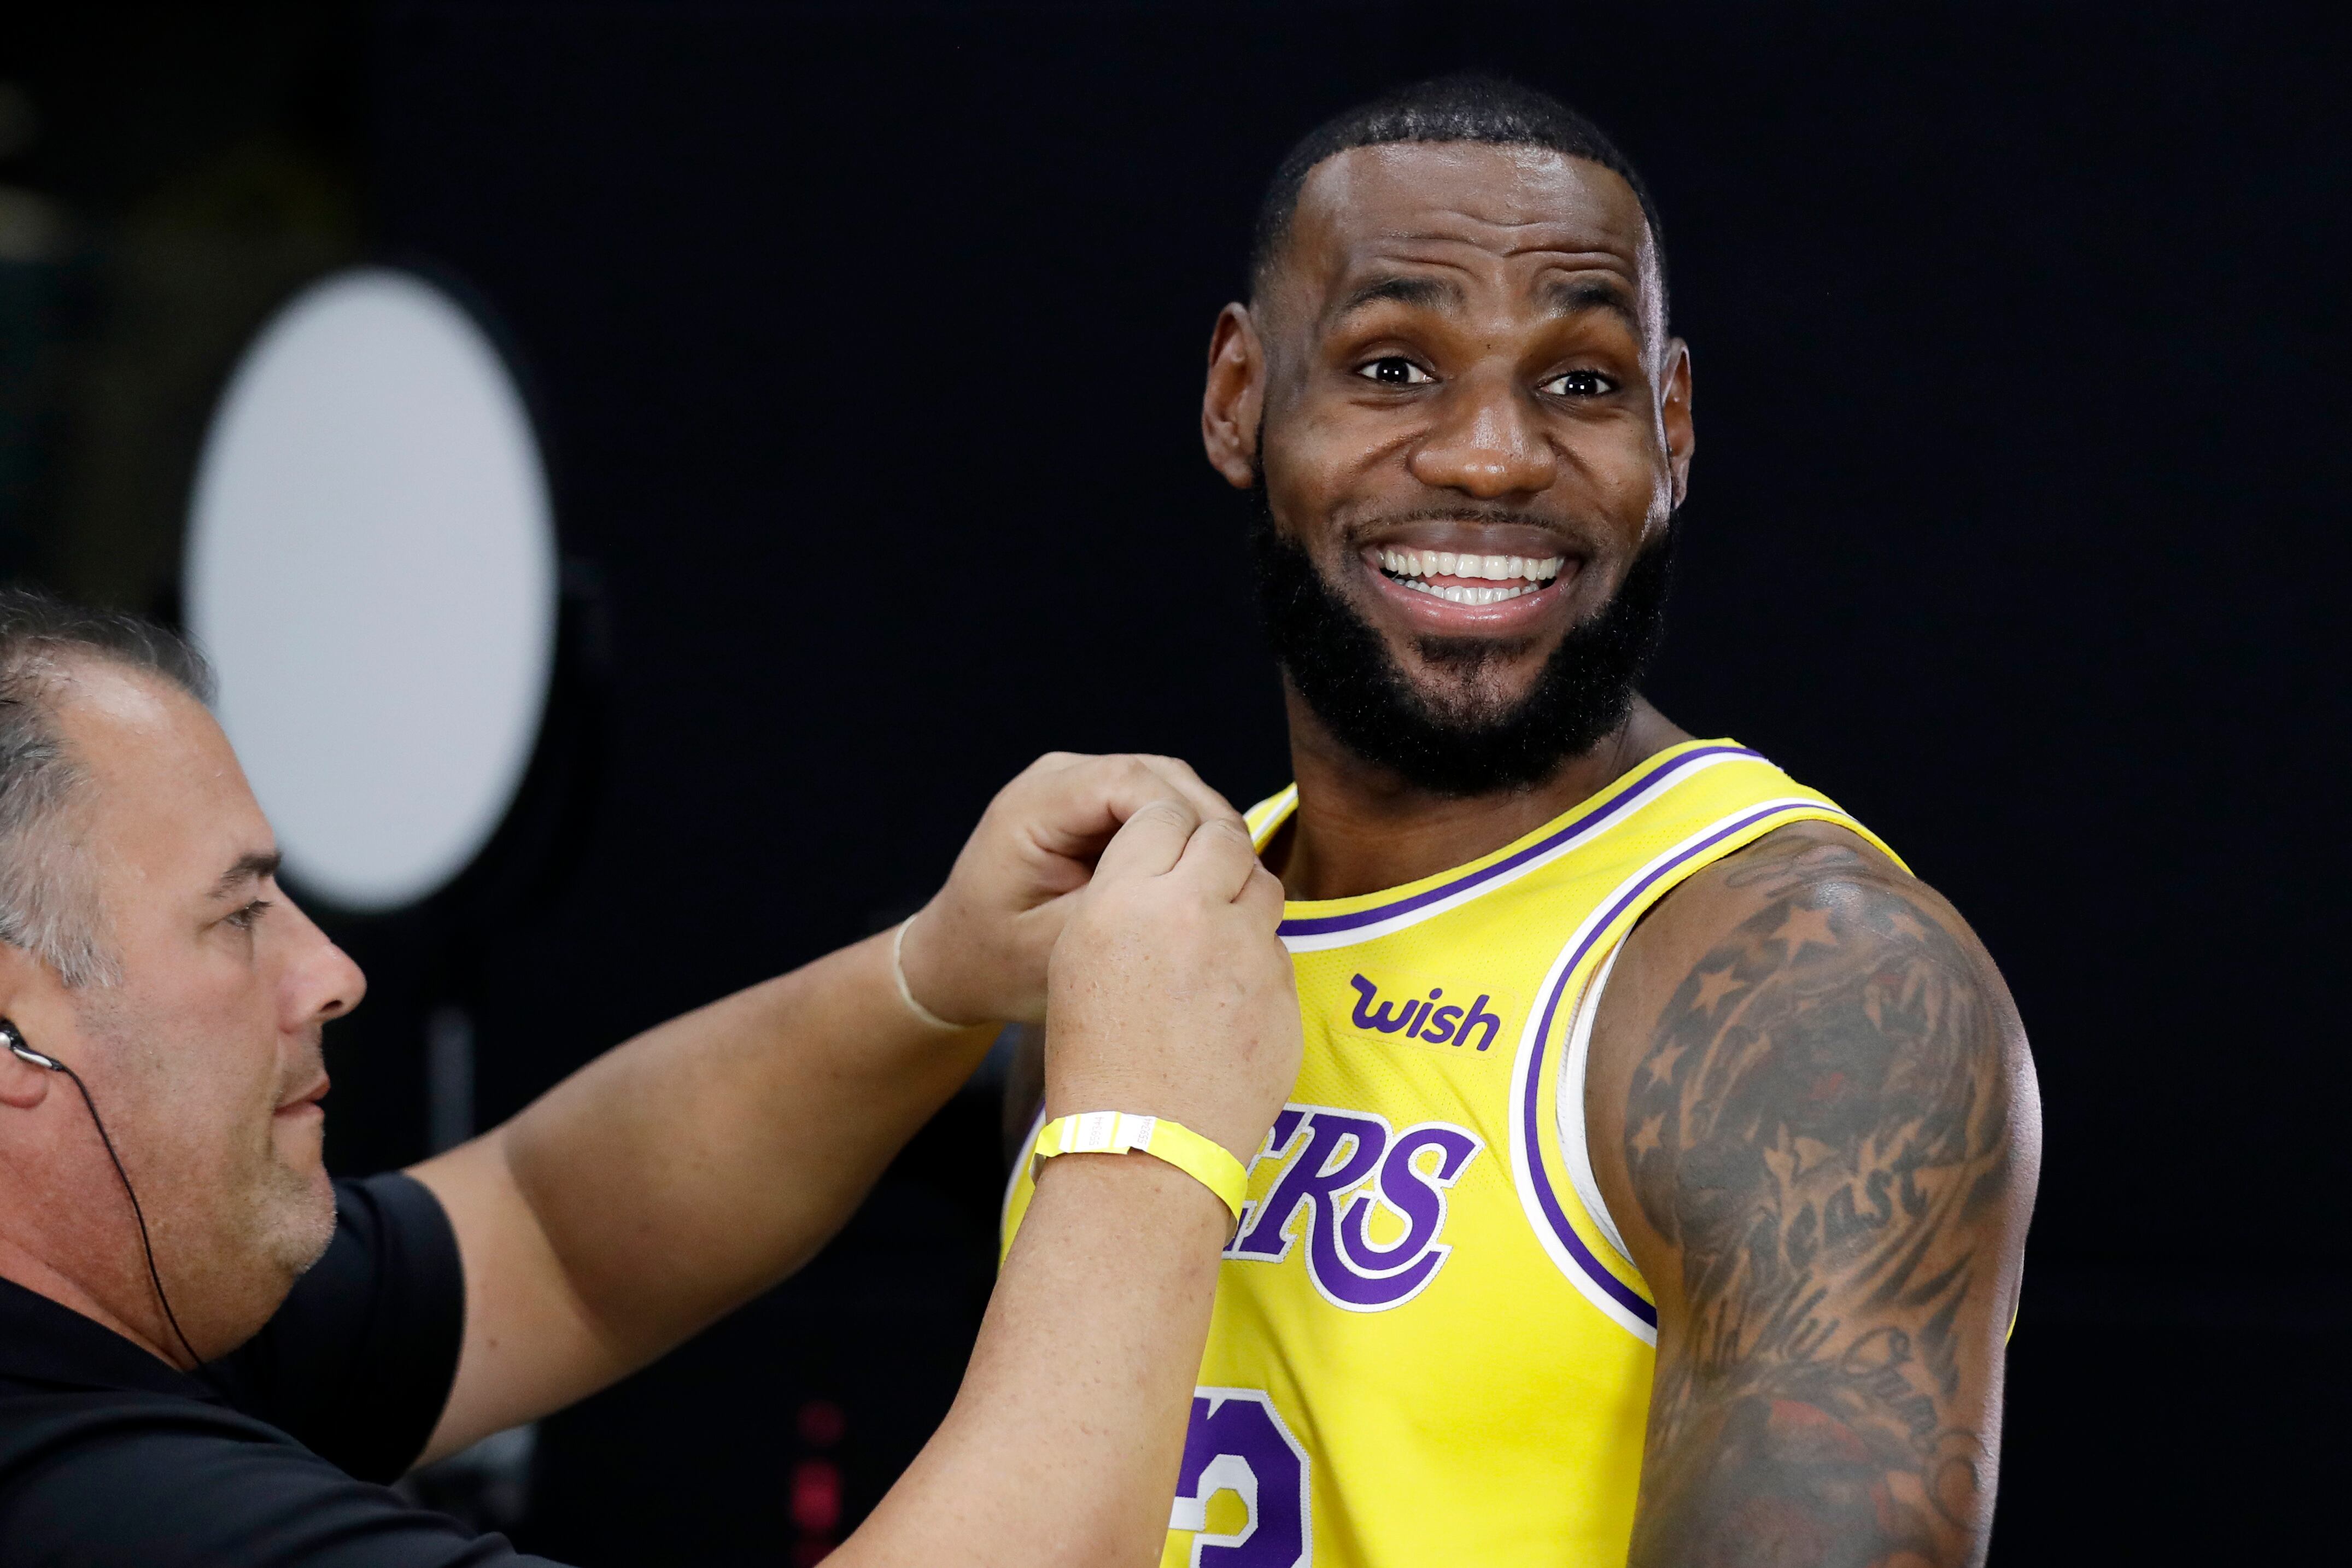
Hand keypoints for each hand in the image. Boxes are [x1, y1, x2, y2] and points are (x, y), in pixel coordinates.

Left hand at [898, 753, 1244, 1025]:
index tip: (1218, 872)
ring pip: (1167, 785)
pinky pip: (1157, 805)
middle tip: (1243, 881)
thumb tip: (1195, 888)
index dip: (1187, 820)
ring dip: (1202, 830)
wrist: (957, 962)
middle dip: (1205, 824)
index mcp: (1034, 806)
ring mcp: (1077, 786)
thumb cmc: (995, 964)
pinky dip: (1186, 837)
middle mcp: (1056, 780)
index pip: (1130, 782)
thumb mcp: (1053, 948)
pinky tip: (1206, 879)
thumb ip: (1120, 908)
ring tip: (1232, 882)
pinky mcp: (1096, 806)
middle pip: (1157, 775)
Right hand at [1040, 799, 1299, 1163]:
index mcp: (1126, 898)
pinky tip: (1226, 999)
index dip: (1165, 827)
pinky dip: (1255, 960)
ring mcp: (1247, 952)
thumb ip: (1125, 893)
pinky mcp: (1283, 993)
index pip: (1163, 812)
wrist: (1141, 1147)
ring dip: (1242, 898)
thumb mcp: (1078, 958)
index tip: (1164, 847)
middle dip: (1212, 851)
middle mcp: (1192, 912)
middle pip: (1223, 836)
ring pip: (1263, 886)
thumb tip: (1168, 853)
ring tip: (1211, 939)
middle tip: (1197, 882)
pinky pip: (1276, 949)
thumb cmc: (1095, 1057)